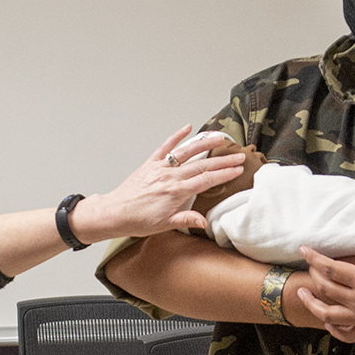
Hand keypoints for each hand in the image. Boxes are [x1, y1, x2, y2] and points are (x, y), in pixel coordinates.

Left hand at [68, 126, 244, 241]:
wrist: (115, 213)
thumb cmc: (138, 220)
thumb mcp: (164, 226)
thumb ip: (186, 220)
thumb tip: (205, 222)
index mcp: (176, 193)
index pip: (206, 180)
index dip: (224, 174)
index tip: (239, 170)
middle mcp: (170, 177)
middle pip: (202, 165)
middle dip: (223, 160)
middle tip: (239, 155)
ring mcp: (160, 168)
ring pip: (187, 153)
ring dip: (205, 144)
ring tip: (221, 137)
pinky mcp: (150, 164)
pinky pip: (165, 147)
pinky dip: (176, 136)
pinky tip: (187, 128)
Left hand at [294, 223, 354, 343]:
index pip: (330, 268)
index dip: (314, 258)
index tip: (304, 250)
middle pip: (326, 288)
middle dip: (313, 275)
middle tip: (308, 266)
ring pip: (328, 314)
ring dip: (312, 304)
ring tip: (303, 295)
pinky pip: (346, 334)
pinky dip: (333, 329)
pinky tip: (327, 321)